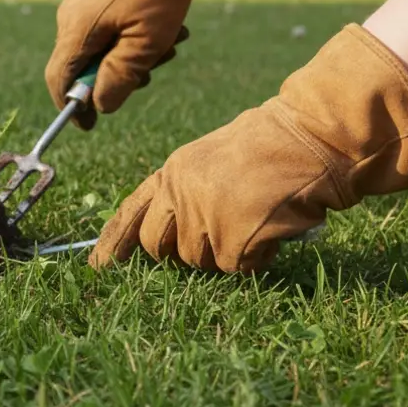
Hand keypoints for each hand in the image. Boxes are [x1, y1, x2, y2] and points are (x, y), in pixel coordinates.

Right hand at [46, 0, 243, 129]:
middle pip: (84, 63)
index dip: (71, 107)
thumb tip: (100, 105)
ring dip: (135, 53)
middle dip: (117, 75)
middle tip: (151, 73)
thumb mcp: (146, 43)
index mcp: (76, 29)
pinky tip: (169, 25)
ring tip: (172, 43)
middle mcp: (73, 15)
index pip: (59, 80)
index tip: (89, 125)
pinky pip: (112, 22)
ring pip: (103, 43)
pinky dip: (136, 32)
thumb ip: (119, 79)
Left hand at [91, 24, 407, 271]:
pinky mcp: (233, 241)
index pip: (129, 213)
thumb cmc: (268, 147)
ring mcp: (205, 219)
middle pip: (157, 247)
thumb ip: (184, 191)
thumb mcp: (210, 160)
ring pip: (199, 261)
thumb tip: (168, 234)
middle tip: (211, 238)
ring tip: (253, 218)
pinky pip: (237, 267)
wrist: (309, 139)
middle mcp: (180, 196)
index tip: (98, 266)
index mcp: (172, 173)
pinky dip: (256, 255)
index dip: (112, 244)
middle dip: (177, 252)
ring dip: (225, 251)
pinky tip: (272, 228)